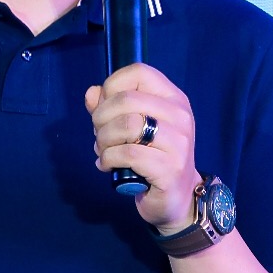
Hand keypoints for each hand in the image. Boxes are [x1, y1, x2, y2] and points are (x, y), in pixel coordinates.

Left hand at [86, 62, 200, 234]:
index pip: (139, 73)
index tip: (104, 108)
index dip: (112, 86)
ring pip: (127, 125)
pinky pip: (128, 153)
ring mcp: (178, 143)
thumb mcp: (133, 128)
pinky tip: (107, 165)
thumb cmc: (153, 159)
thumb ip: (110, 107)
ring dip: (104, 139)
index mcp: (174, 99)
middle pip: (127, 99)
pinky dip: (108, 159)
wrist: (177, 199)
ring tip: (103, 150)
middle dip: (101, 118)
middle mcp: (181, 116)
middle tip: (99, 135)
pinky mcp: (170, 169)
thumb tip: (91, 93)